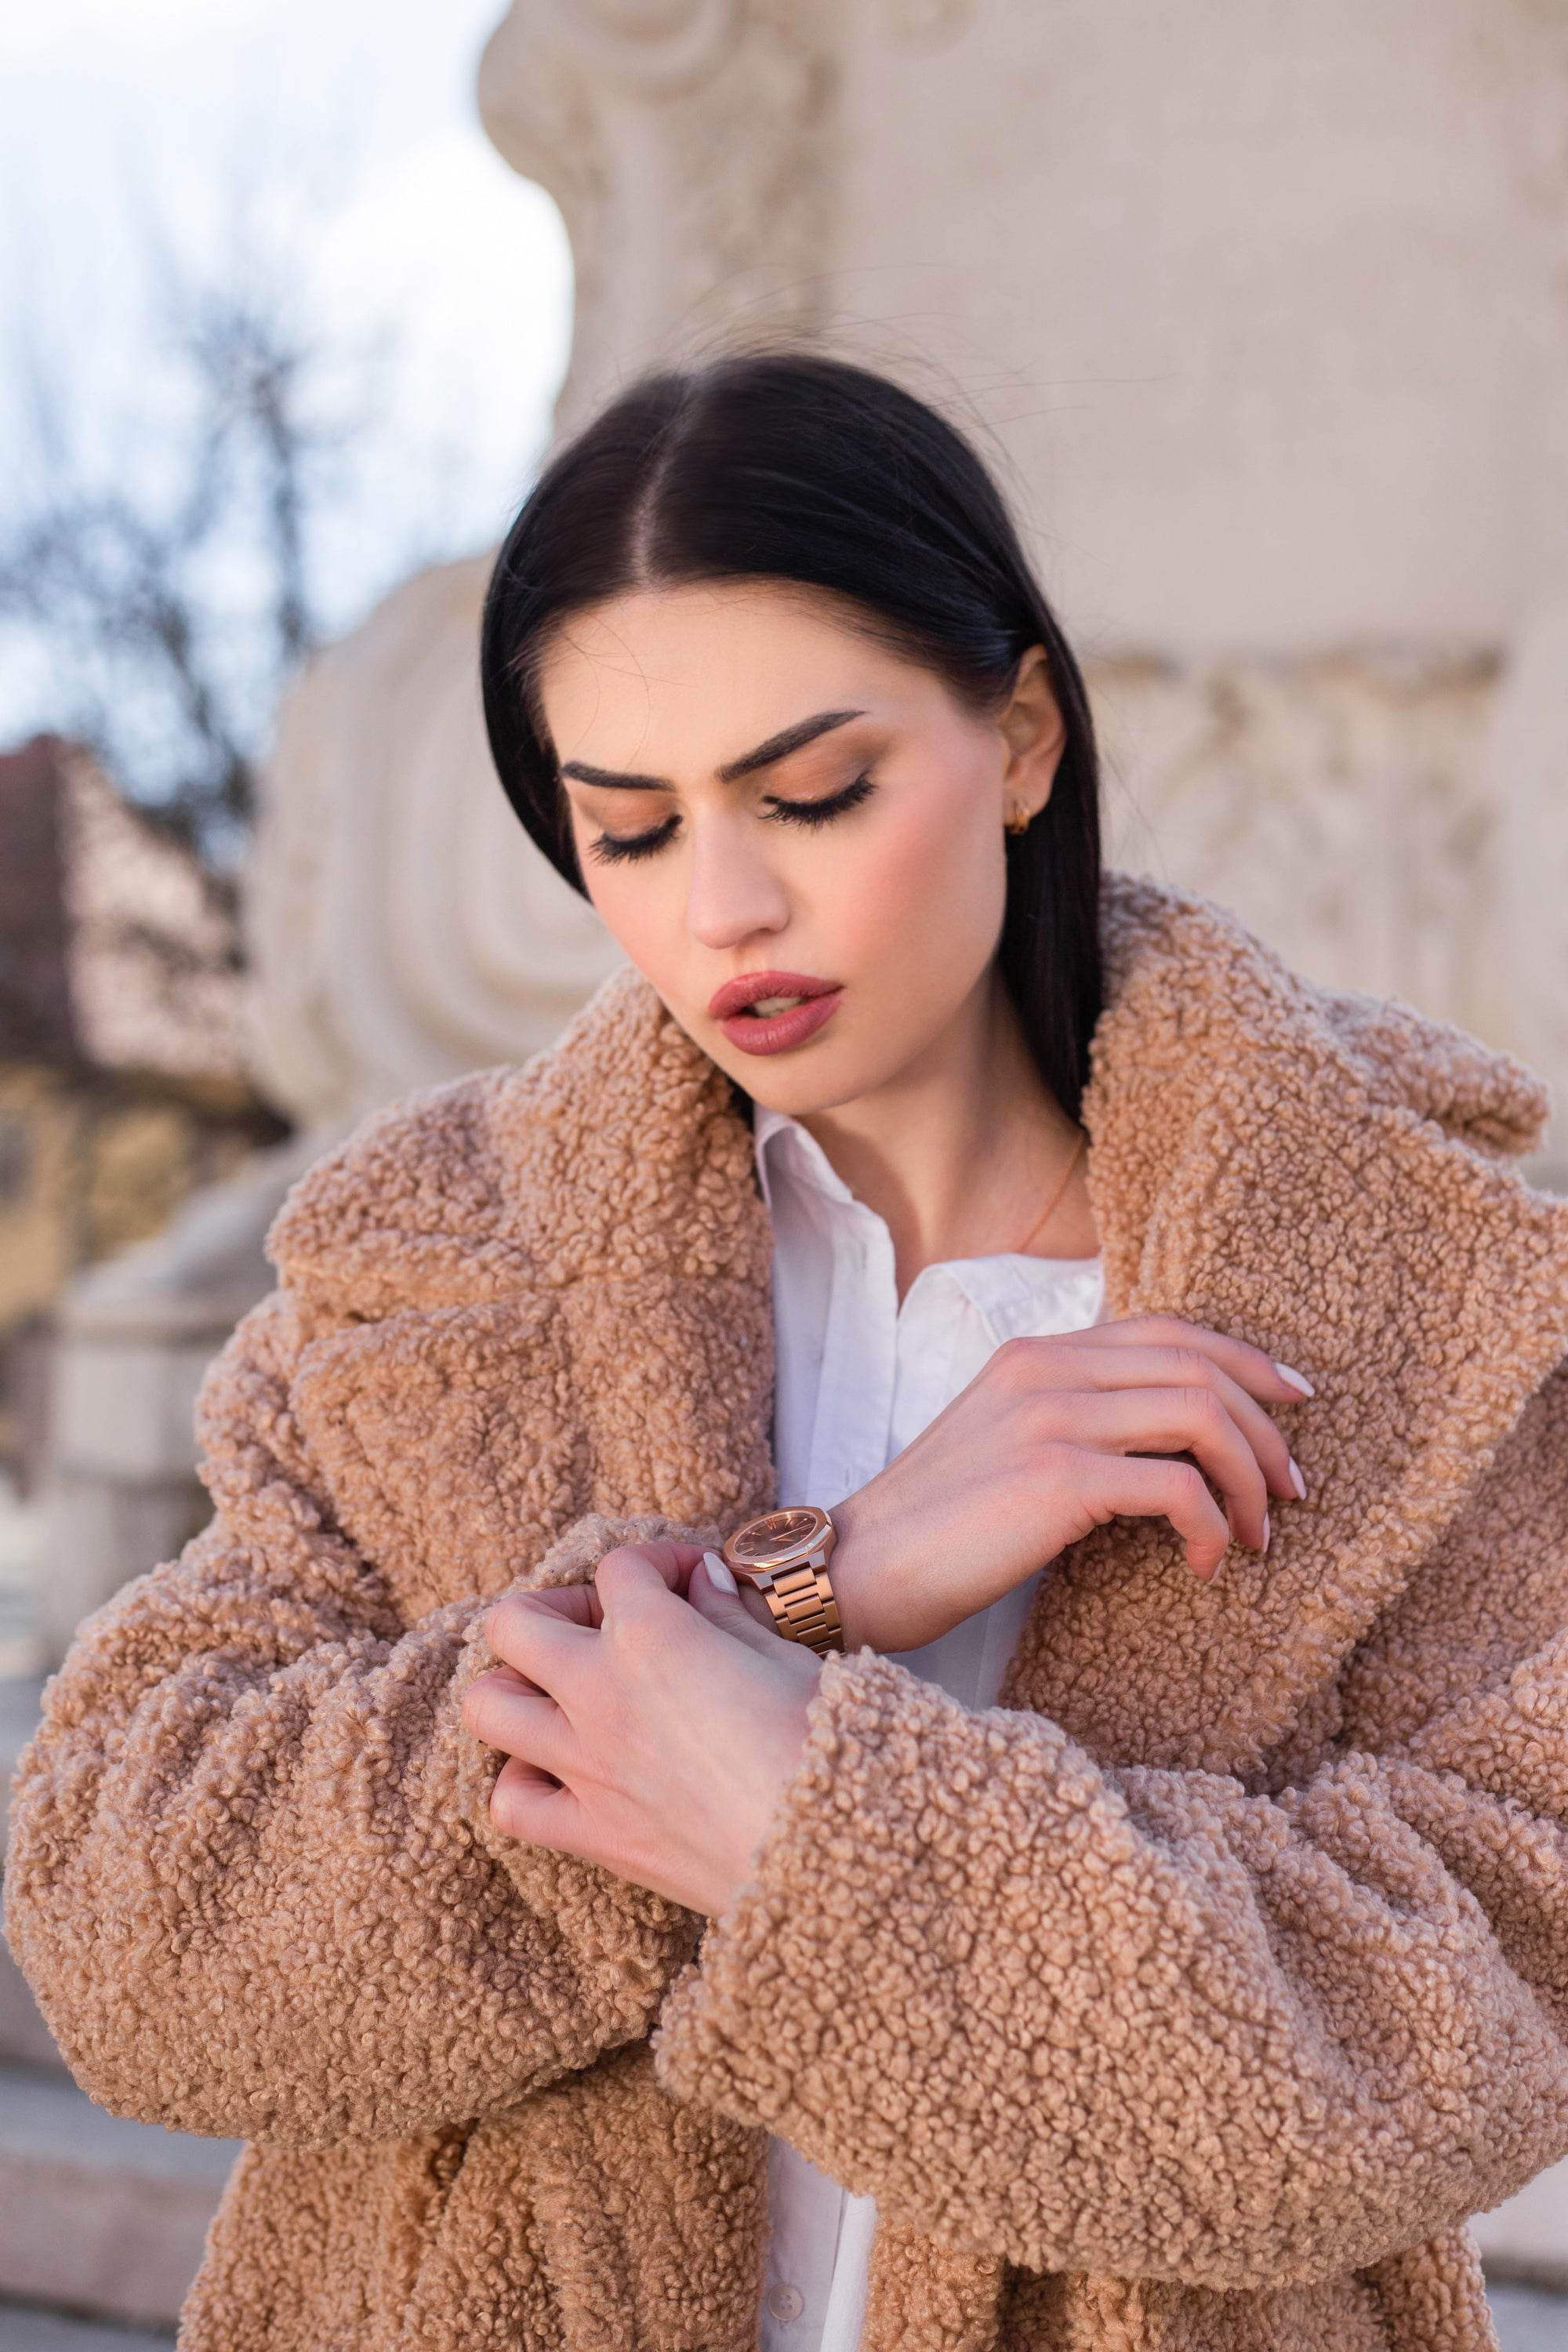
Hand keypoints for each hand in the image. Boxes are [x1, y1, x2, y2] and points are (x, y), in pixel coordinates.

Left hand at [461, 1544, 820, 1915]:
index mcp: (651, 1635)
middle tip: (604, 1626)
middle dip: (553, 1609)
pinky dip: (522, 1782)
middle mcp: (599, 1691)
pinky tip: (560, 1772)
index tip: (690, 1584)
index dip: (658, 1563)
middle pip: (513, 1622)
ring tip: (561, 1693)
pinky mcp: (591, 1833)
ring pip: (486, 1705)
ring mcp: (584, 1765)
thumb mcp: (785, 1656)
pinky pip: (510, 1804)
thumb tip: (702, 1580)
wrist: (830, 1852)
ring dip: (514, 1687)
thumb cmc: (822, 1743)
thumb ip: (728, 1612)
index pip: (619, 1567)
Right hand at [829, 1316, 1312, 1653]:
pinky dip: (1211, 1525)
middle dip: (1265, 1429)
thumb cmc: (937, 1526)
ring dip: (1250, 1478)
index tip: (1292, 1401)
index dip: (1243, 1358)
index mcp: (1035, 1353)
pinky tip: (1206, 1563)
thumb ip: (1072, 1418)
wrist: (860, 1568)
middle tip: (1292, 1489)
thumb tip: (1167, 1444)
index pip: (1167, 1329)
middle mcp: (1045, 1368)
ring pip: (1200, 1415)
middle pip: (1198, 1366)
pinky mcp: (1056, 1477)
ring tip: (1259, 1534)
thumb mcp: (1006, 1443)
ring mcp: (1050, 1417)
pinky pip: (1176, 1486)